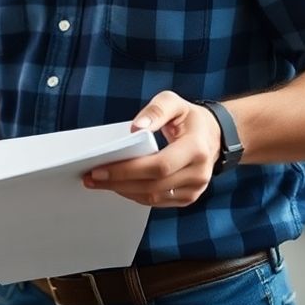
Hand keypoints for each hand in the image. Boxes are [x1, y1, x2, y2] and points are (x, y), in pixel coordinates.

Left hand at [82, 90, 221, 206]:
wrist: (214, 136)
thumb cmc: (189, 118)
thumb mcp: (174, 102)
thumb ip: (155, 110)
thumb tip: (135, 128)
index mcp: (196, 148)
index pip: (159, 165)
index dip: (127, 170)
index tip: (100, 169)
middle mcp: (199, 173)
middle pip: (152, 185)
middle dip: (117, 182)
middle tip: (91, 177)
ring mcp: (195, 189)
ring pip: (153, 197)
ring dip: (122, 191)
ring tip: (98, 182)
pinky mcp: (188, 197)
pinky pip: (157, 201)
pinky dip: (135, 195)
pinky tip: (118, 185)